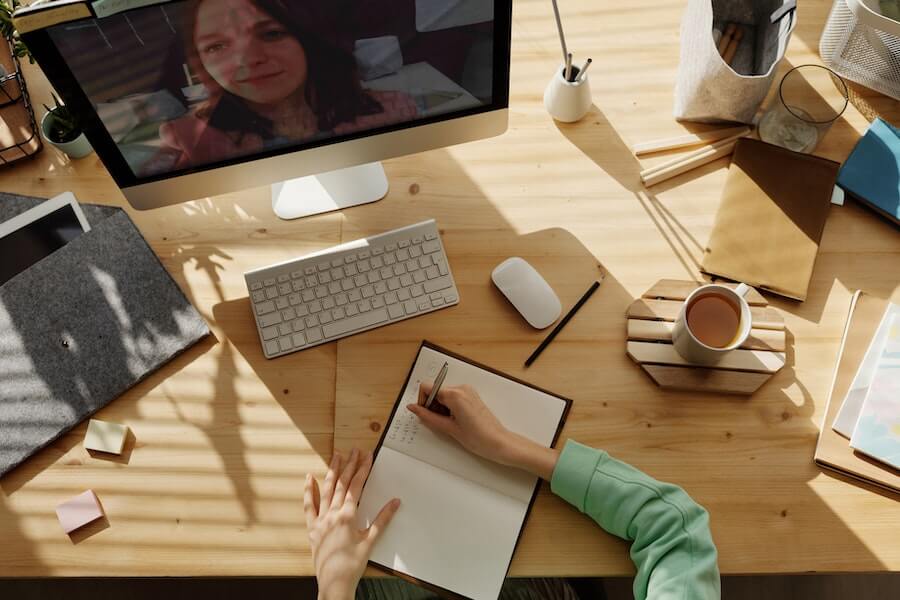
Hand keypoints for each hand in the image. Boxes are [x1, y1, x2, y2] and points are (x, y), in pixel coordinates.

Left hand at [304, 448, 399, 599]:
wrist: (334, 583)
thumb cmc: (353, 564)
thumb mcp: (371, 541)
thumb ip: (382, 519)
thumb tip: (395, 502)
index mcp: (347, 516)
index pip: (356, 486)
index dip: (362, 469)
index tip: (367, 456)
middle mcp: (332, 514)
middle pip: (342, 484)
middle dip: (349, 465)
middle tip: (355, 450)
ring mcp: (320, 520)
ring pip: (326, 489)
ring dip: (332, 471)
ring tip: (336, 455)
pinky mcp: (312, 528)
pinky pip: (309, 505)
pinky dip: (309, 491)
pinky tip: (309, 478)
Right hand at [407, 384, 559, 479]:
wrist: (499, 443)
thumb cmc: (478, 438)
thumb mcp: (448, 428)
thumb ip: (427, 416)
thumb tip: (413, 408)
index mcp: (455, 394)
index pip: (427, 387)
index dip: (422, 401)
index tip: (425, 414)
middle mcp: (462, 388)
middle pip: (435, 390)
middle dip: (432, 406)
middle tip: (439, 423)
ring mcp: (468, 391)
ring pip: (443, 394)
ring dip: (441, 408)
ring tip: (449, 424)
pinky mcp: (472, 396)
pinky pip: (453, 397)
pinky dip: (449, 407)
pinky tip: (455, 421)